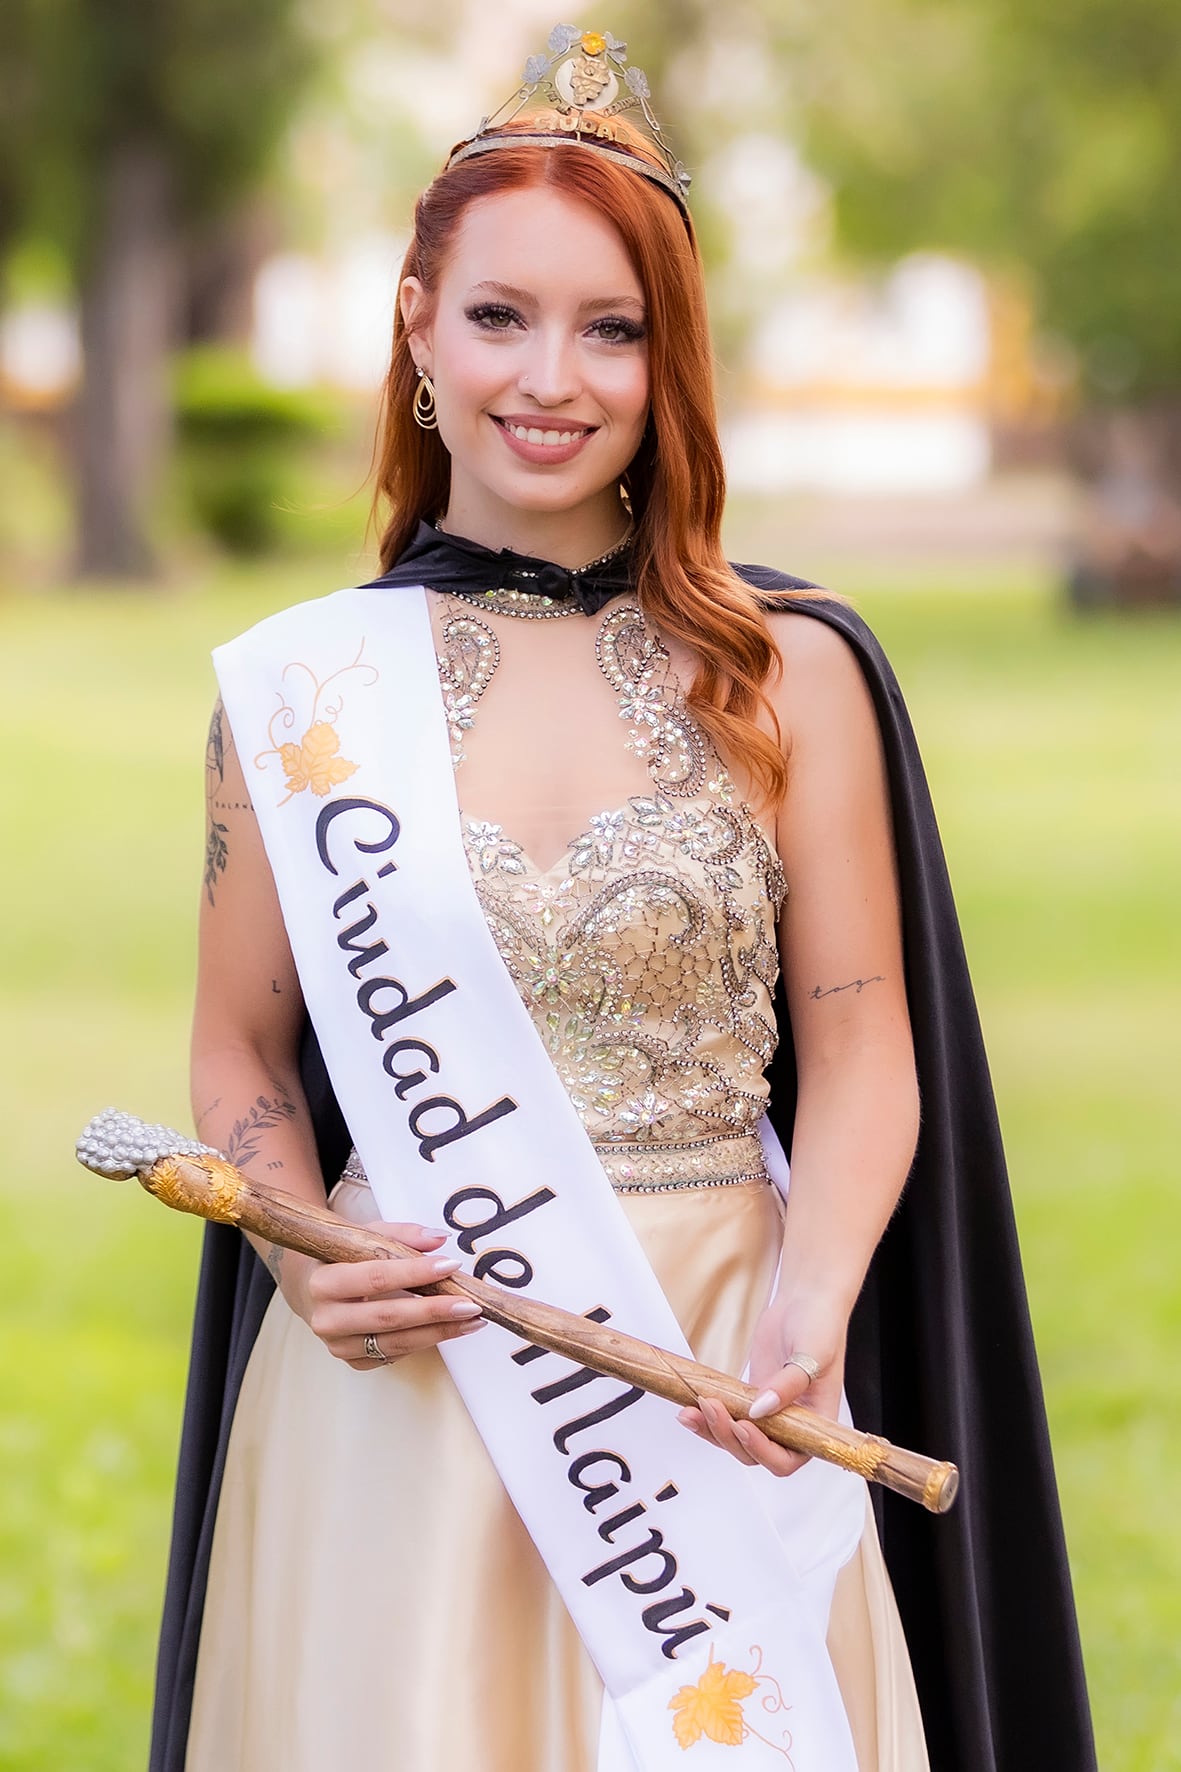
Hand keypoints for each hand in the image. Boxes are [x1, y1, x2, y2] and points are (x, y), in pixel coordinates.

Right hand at [293, 1222, 485, 1368]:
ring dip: (438, 1332)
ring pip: (395, 1342)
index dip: (415, 1272)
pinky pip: (394, 1355)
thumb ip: (402, 1235)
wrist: (309, 1287)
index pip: (376, 1277)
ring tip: (472, 1321)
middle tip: (470, 1304)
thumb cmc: (341, 1257)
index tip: (450, 1265)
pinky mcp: (352, 1361)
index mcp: (323, 1282)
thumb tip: (440, 1240)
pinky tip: (449, 1330)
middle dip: (434, 1311)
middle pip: (388, 1316)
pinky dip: (424, 1342)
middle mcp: (326, 1319)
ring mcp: (338, 1345)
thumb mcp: (365, 1235)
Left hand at [676, 1294, 847, 1476]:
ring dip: (712, 1430)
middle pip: (756, 1453)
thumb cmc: (821, 1325)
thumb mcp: (813, 1353)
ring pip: (736, 1439)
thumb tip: (759, 1411)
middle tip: (712, 1407)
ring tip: (691, 1411)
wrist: (806, 1299)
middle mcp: (793, 1425)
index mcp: (816, 1422)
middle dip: (729, 1436)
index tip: (743, 1426)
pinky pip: (729, 1416)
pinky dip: (709, 1416)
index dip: (763, 1451)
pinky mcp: (750, 1397)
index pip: (788, 1459)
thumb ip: (788, 1384)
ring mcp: (769, 1412)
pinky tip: (690, 1407)